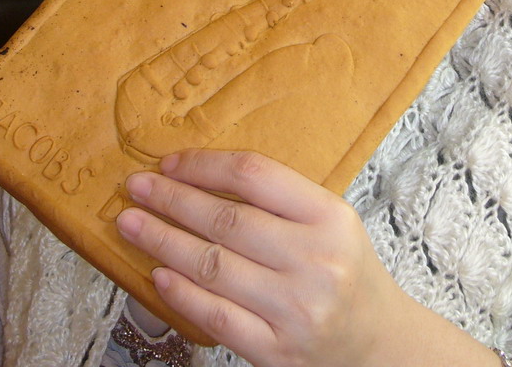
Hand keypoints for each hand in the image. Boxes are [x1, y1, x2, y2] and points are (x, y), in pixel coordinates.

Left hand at [116, 149, 498, 366]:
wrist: (380, 344)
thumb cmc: (344, 270)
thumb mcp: (329, 220)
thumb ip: (277, 200)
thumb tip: (197, 177)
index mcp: (329, 216)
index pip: (254, 175)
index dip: (205, 165)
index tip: (170, 163)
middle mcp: (315, 261)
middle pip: (227, 219)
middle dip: (171, 200)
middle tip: (136, 187)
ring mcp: (296, 309)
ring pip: (213, 266)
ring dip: (162, 242)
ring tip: (131, 224)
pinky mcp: (277, 352)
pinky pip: (216, 316)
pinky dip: (180, 293)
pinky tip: (157, 274)